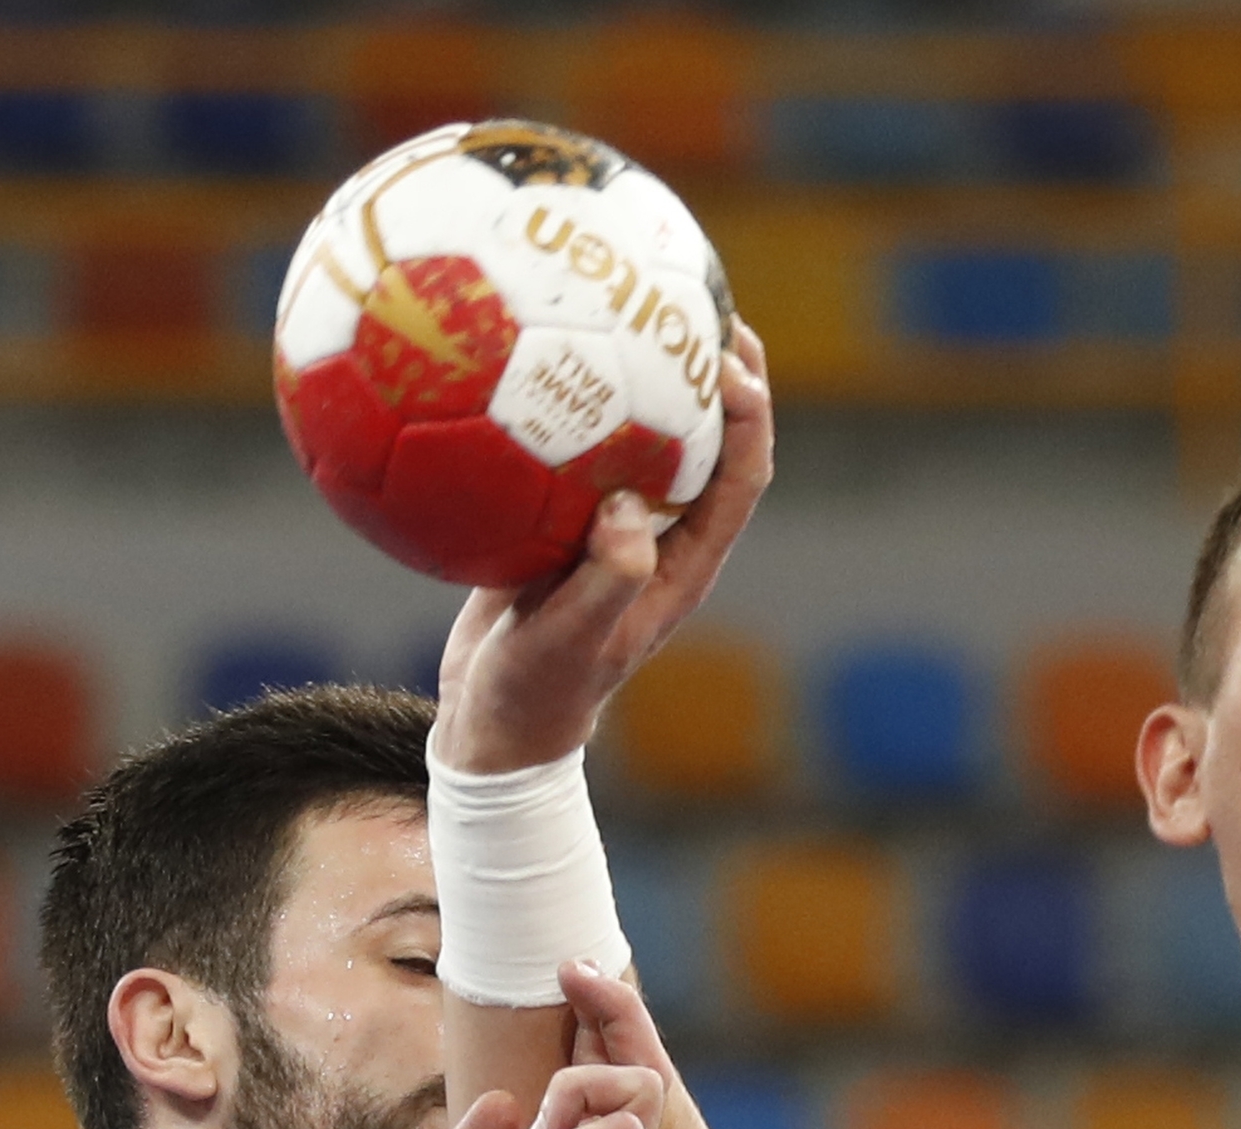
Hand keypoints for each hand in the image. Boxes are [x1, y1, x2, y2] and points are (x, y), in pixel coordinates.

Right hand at [431, 322, 774, 775]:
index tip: (728, 356)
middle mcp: (657, 536)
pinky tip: (509, 352)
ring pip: (636, 433)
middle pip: (704, 437)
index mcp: (683, 563)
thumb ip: (604, 582)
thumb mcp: (570, 641)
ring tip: (617, 299)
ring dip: (634, 371)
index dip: (748, 416)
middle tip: (694, 295)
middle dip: (709, 368)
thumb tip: (629, 510)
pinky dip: (555, 400)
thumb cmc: (538, 693)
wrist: (492, 722)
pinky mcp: (559, 519)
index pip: (739, 476)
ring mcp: (608, 525)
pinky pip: (567, 446)